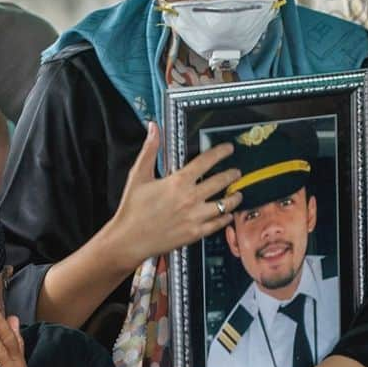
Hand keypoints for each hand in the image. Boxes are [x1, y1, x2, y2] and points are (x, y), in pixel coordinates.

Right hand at [108, 125, 243, 270]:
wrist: (129, 239)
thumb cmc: (132, 208)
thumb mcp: (138, 175)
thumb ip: (149, 150)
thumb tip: (153, 127)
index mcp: (178, 182)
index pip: (206, 161)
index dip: (220, 152)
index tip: (228, 149)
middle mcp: (190, 198)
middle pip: (220, 182)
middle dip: (232, 175)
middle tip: (237, 172)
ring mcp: (195, 217)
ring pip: (224, 204)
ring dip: (234, 198)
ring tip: (238, 194)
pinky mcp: (195, 233)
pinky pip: (217, 224)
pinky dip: (225, 218)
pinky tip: (227, 215)